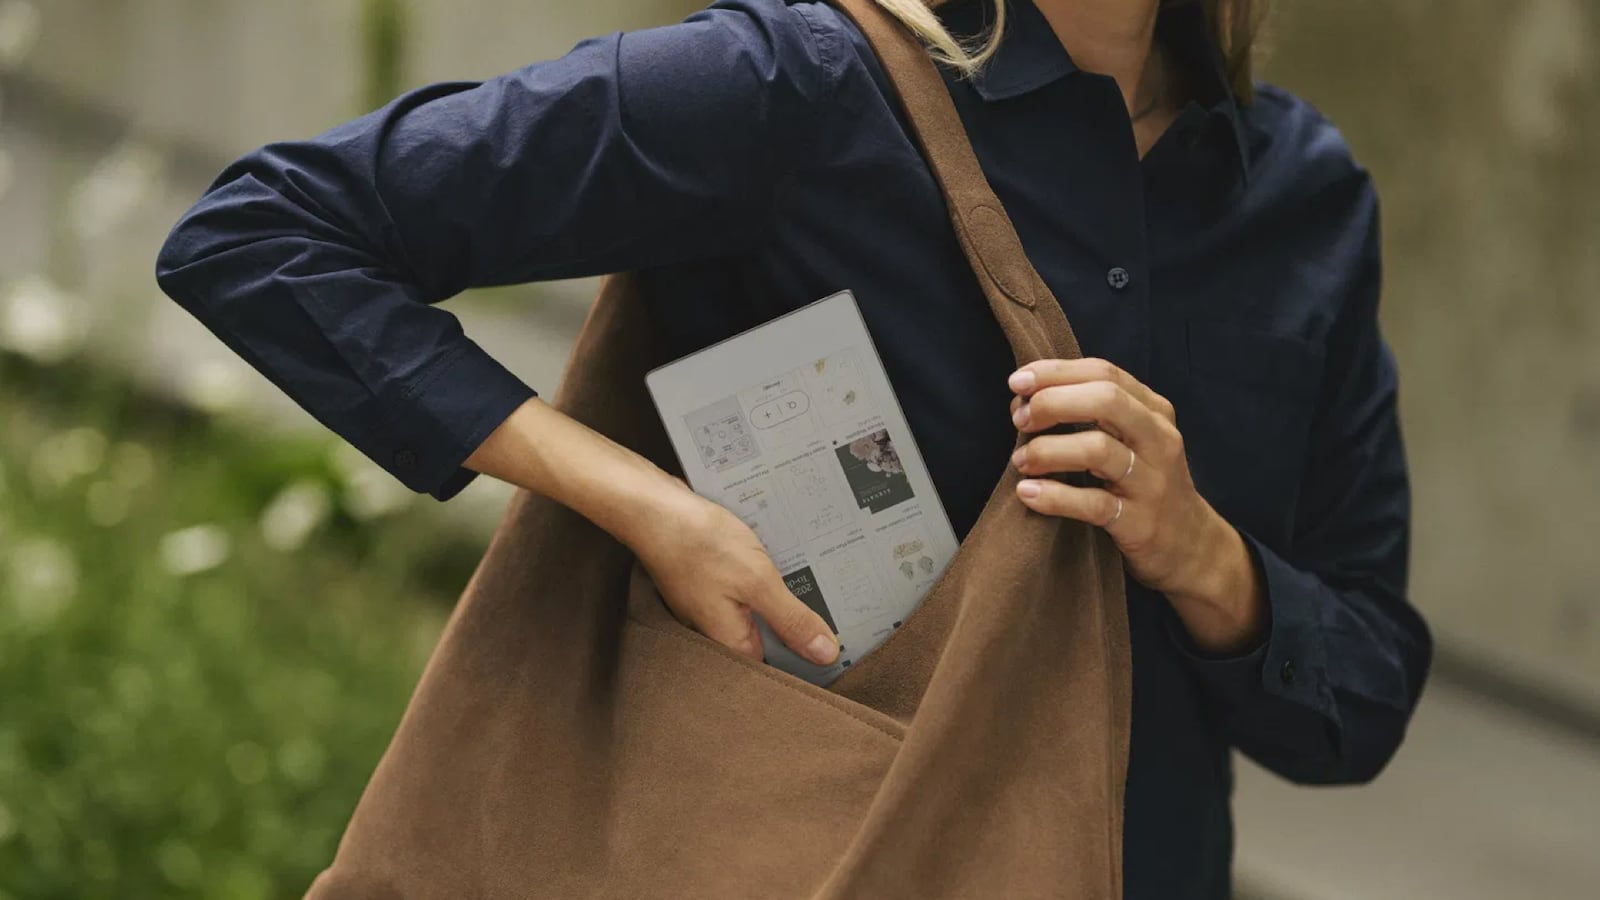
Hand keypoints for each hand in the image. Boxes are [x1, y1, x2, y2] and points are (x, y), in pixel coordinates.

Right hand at [463, 397, 838, 665]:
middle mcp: (718, 633)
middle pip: (769, 644)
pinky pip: (745, 594)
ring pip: (758, 616)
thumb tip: (824, 655)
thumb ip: (791, 620)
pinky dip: (764, 583)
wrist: (651, 507)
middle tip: (841, 613)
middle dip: (801, 629)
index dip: (810, 661)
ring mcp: (711, 609)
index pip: (778, 671)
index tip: (845, 649)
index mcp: (730, 644)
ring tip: (822, 586)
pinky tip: (784, 564)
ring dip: (784, 602)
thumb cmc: (698, 543)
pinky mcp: (709, 585)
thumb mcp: (757, 581)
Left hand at [1007, 359, 1264, 651]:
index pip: (1104, 372)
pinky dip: (1054, 496)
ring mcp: (1152, 482)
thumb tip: (1024, 401)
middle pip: (1105, 400)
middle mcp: (1158, 440)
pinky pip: (1093, 503)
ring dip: (1047, 450)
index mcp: (1154, 411)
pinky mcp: (1140, 523)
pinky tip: (1028, 493)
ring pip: (1097, 449)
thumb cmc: (1144, 484)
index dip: (1056, 373)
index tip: (1017, 383)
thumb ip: (1090, 415)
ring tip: (1020, 460)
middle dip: (1052, 402)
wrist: (1190, 547)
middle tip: (1019, 420)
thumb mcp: (1132, 440)